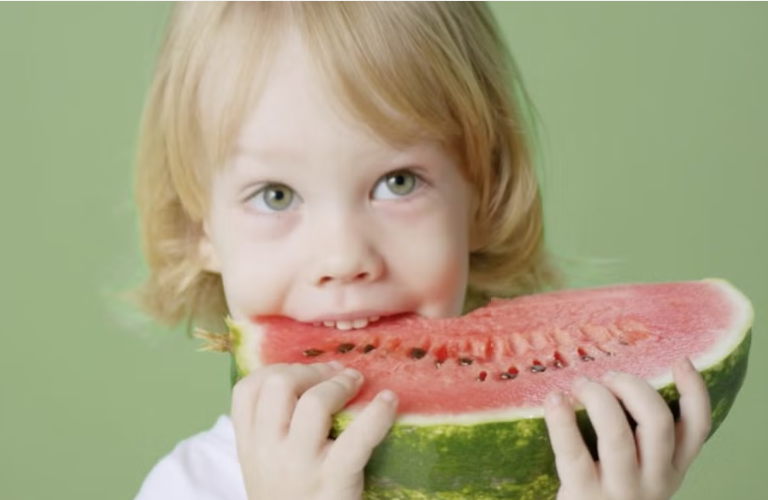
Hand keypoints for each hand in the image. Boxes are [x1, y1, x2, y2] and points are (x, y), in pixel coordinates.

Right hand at [231, 362, 397, 499]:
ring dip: (339, 384)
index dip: (276, 369)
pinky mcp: (334, 480)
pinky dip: (378, 414)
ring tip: (356, 383)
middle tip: (334, 374)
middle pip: (278, 384)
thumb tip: (309, 380)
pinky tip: (389, 401)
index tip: (302, 372)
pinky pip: (358, 437)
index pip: (247, 390)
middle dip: (310, 370)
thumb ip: (273, 431)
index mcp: (249, 447)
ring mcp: (300, 465)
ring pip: (314, 403)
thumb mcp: (265, 468)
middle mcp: (268, 452)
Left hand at [544, 358, 710, 499]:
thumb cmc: (611, 491)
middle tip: (608, 376)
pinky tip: (554, 400)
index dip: (694, 391)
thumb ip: (643, 437)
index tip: (681, 361)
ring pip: (617, 433)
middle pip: (657, 421)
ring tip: (580, 384)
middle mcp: (655, 480)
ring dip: (597, 398)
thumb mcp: (641, 470)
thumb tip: (624, 379)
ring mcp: (621, 490)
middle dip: (632, 387)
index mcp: (673, 469)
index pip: (698, 427)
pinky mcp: (585, 495)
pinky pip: (572, 452)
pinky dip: (561, 420)